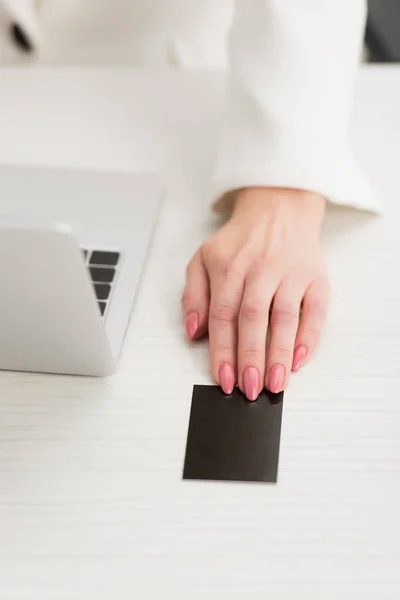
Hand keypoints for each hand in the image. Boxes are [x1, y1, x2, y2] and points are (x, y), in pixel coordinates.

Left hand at [181, 187, 328, 399]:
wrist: (279, 208)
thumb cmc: (239, 241)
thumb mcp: (203, 259)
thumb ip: (193, 294)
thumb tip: (194, 331)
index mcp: (228, 268)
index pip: (223, 316)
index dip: (222, 351)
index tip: (222, 380)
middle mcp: (260, 270)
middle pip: (253, 319)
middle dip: (250, 358)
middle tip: (250, 390)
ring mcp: (290, 273)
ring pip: (284, 317)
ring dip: (279, 353)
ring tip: (275, 384)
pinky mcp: (315, 277)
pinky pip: (315, 310)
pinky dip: (310, 336)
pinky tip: (299, 360)